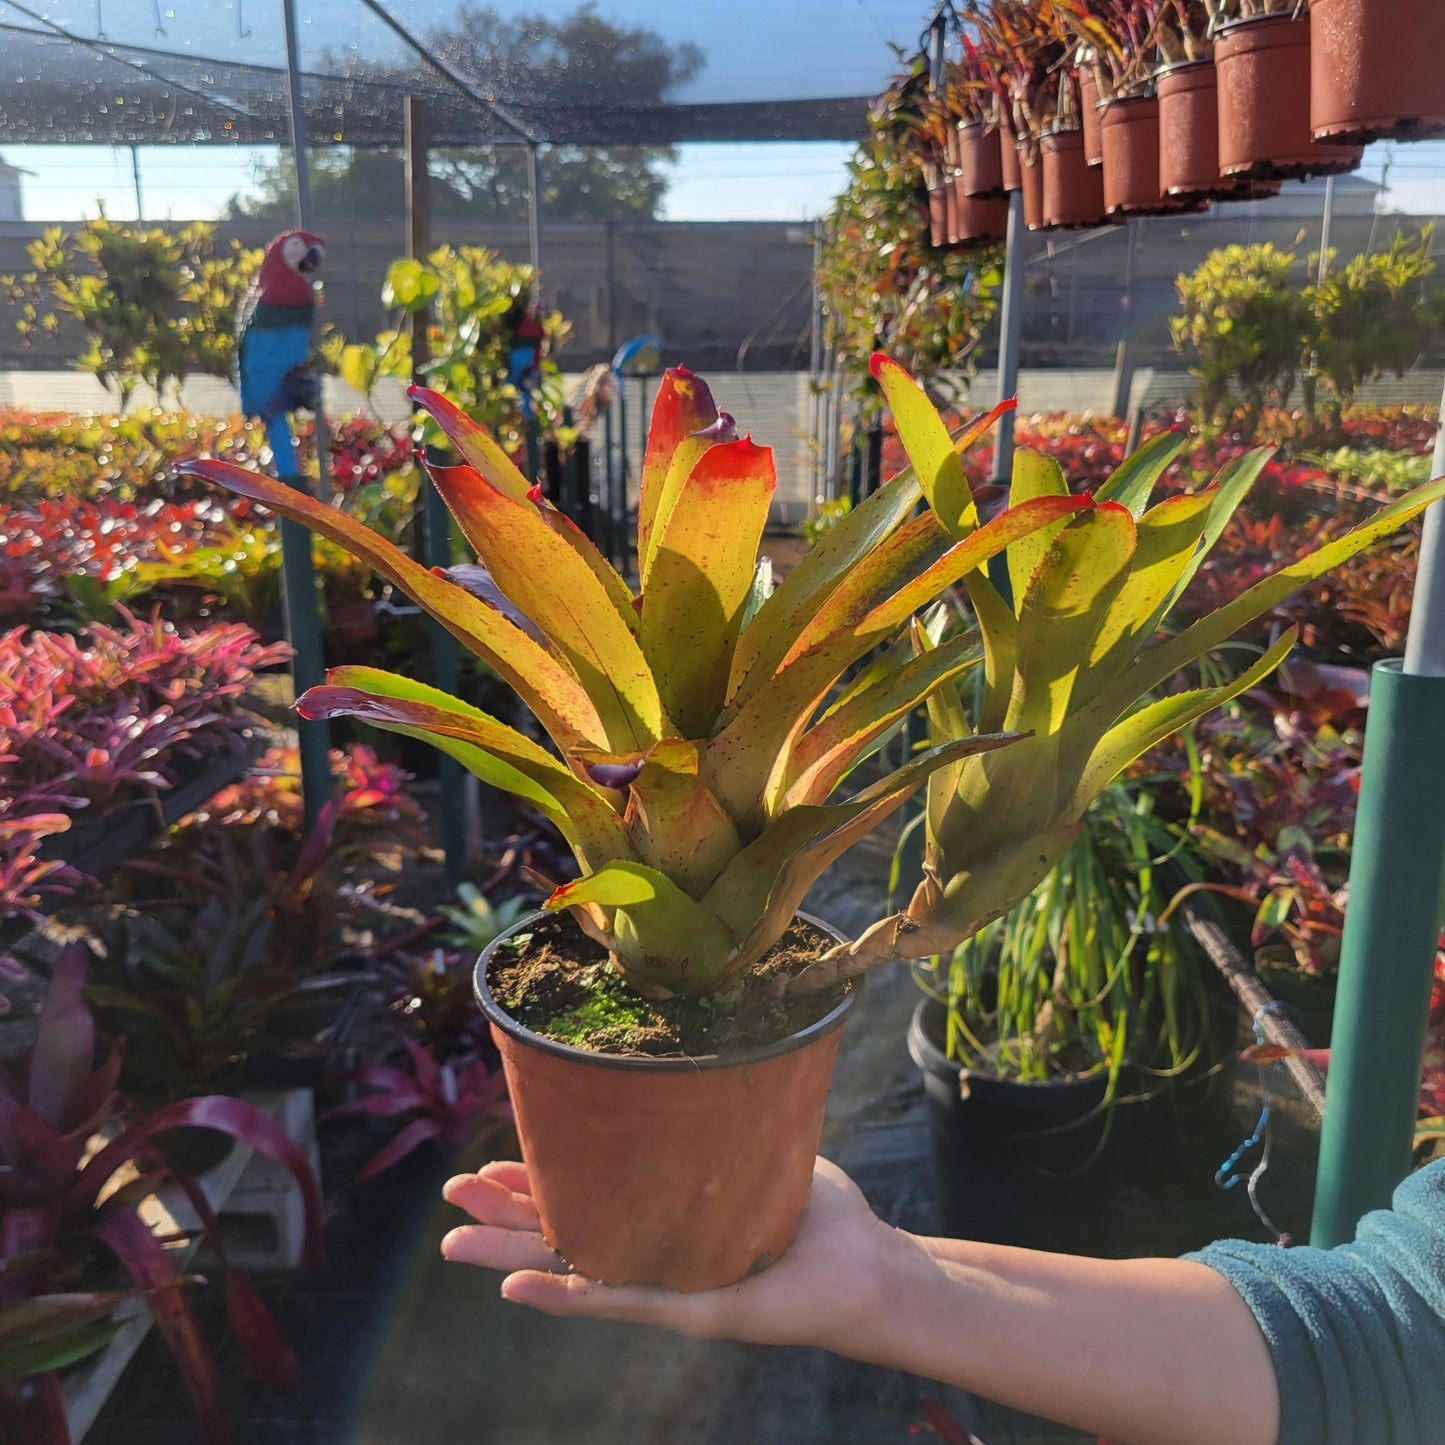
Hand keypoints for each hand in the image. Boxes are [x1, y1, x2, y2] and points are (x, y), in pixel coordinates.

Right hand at [440, 1156, 913, 1354]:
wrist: (863, 1265)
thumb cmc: (816, 1212)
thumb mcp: (752, 1154)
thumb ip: (709, 1127)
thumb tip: (677, 1070)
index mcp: (661, 1219)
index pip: (585, 1201)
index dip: (536, 1183)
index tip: (490, 1161)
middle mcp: (653, 1254)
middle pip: (562, 1235)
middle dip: (504, 1217)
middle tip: (451, 1197)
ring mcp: (664, 1286)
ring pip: (571, 1270)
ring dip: (510, 1257)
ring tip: (455, 1243)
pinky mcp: (687, 1310)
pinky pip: (615, 1301)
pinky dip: (562, 1297)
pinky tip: (515, 1290)